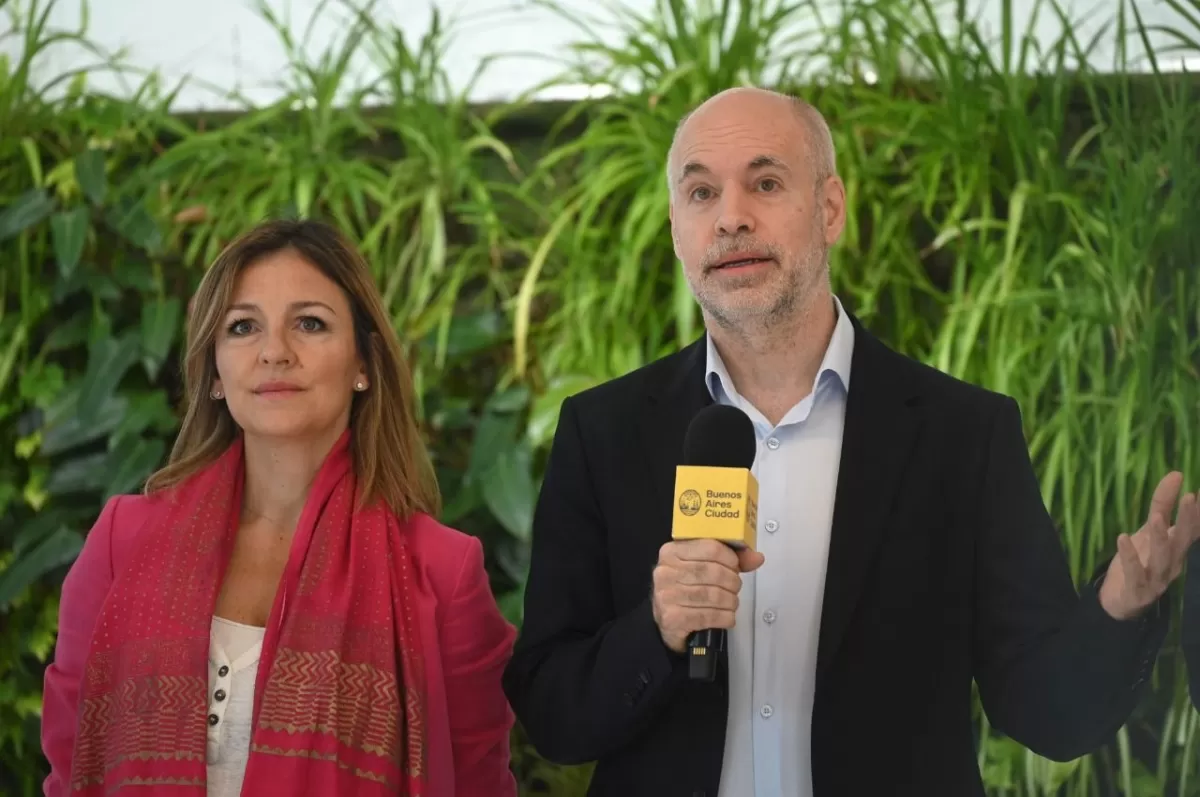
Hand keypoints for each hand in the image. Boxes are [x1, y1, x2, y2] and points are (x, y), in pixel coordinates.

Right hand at [651, 539, 764, 652]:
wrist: (667, 620)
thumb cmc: (687, 588)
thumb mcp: (703, 566)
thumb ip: (729, 560)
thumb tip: (757, 557)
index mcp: (672, 552)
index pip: (711, 548)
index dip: (731, 558)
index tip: (735, 567)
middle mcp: (665, 572)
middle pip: (714, 572)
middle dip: (733, 582)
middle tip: (735, 587)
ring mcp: (667, 596)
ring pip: (714, 595)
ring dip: (731, 601)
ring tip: (731, 602)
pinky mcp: (672, 619)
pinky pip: (709, 616)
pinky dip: (725, 617)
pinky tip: (726, 616)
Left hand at [1099, 471, 1199, 619]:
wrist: (1120, 601)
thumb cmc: (1139, 561)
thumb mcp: (1147, 531)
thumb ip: (1161, 505)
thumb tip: (1176, 474)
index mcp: (1177, 549)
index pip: (1193, 528)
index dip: (1198, 512)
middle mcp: (1172, 563)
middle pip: (1182, 540)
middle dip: (1187, 519)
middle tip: (1190, 496)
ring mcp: (1156, 578)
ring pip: (1162, 557)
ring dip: (1160, 537)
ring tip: (1155, 516)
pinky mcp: (1137, 590)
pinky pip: (1135, 573)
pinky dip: (1129, 556)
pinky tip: (1122, 538)